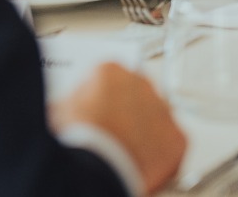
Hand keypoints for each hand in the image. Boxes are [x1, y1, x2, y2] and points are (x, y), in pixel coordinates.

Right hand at [52, 62, 185, 194]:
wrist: (97, 166)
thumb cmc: (78, 138)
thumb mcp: (60, 111)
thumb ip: (72, 102)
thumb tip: (65, 109)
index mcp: (111, 71)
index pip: (110, 77)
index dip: (102, 96)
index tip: (98, 110)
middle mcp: (142, 84)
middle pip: (136, 94)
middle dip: (127, 109)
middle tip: (114, 130)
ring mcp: (163, 110)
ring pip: (157, 116)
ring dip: (145, 129)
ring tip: (127, 149)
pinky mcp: (177, 138)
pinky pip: (171, 142)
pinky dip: (161, 152)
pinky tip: (142, 161)